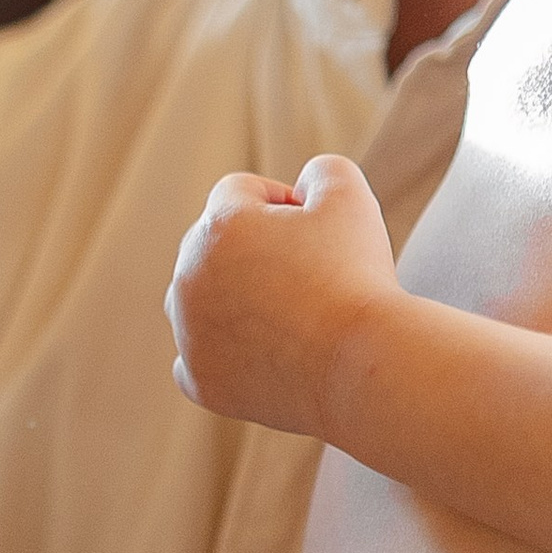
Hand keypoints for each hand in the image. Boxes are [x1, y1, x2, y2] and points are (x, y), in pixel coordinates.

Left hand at [167, 154, 397, 434]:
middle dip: (252, 247)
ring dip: (226, 296)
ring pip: (191, 300)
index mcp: (219, 225)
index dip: (282, 200)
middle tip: (306, 270)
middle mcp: (189, 276)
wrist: (363, 365)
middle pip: (210, 244)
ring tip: (279, 307)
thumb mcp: (349, 193)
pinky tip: (252, 350)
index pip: (238, 192)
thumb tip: (302, 186)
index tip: (318, 227)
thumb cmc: (356, 278)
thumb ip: (320, 171)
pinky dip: (219, 353)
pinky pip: (193, 360)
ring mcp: (190, 333)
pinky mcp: (201, 381)